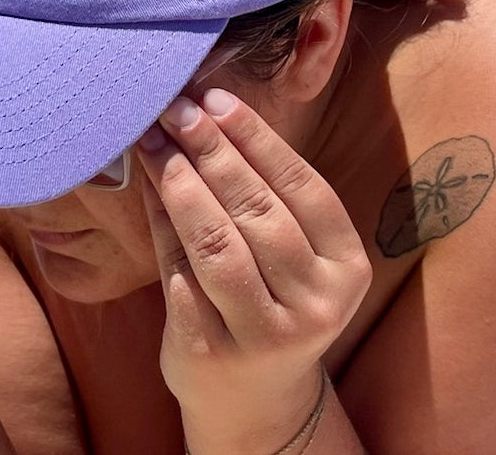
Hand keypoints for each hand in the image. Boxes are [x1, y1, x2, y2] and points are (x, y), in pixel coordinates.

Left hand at [136, 88, 370, 454]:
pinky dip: (162, 221)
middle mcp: (315, 303)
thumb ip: (261, 193)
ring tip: (157, 139)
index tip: (218, 99)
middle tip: (178, 108)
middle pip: (257, 210)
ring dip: (181, 181)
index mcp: (346, 267)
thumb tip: (207, 116)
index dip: (257, 138)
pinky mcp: (211, 350)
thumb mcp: (290, 254)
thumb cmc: (272, 301)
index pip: (303, 187)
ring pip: (217, 241)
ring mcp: (264, 333)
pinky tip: (149, 186)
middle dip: (212, 150)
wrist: (254, 397)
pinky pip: (180, 272)